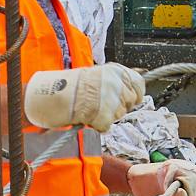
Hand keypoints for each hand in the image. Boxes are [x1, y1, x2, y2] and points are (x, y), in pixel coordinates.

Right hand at [24, 63, 144, 132]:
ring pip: (119, 114)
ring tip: (91, 107)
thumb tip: (130, 90)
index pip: (140, 84)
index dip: (133, 93)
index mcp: (116, 70)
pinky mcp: (106, 116)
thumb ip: (115, 80)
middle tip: (101, 103)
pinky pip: (107, 125)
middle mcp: (117, 83)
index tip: (127, 97)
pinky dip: (98, 124)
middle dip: (118, 105)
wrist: (56, 93)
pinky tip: (88, 116)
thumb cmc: (73, 85)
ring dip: (108, 115)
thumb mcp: (98, 74)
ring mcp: (113, 100)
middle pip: (130, 102)